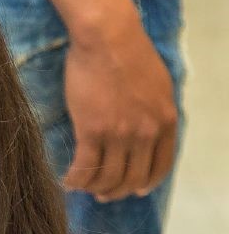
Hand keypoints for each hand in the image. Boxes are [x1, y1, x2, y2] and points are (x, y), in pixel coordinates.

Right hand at [62, 15, 176, 201]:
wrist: (107, 39)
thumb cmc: (129, 54)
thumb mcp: (158, 86)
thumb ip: (155, 113)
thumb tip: (147, 131)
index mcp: (165, 122)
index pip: (160, 167)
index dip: (145, 183)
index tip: (133, 189)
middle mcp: (146, 133)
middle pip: (132, 178)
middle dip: (116, 191)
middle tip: (102, 194)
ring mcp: (119, 134)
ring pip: (108, 177)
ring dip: (94, 188)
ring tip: (82, 186)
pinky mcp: (92, 131)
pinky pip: (85, 167)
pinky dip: (75, 180)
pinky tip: (68, 181)